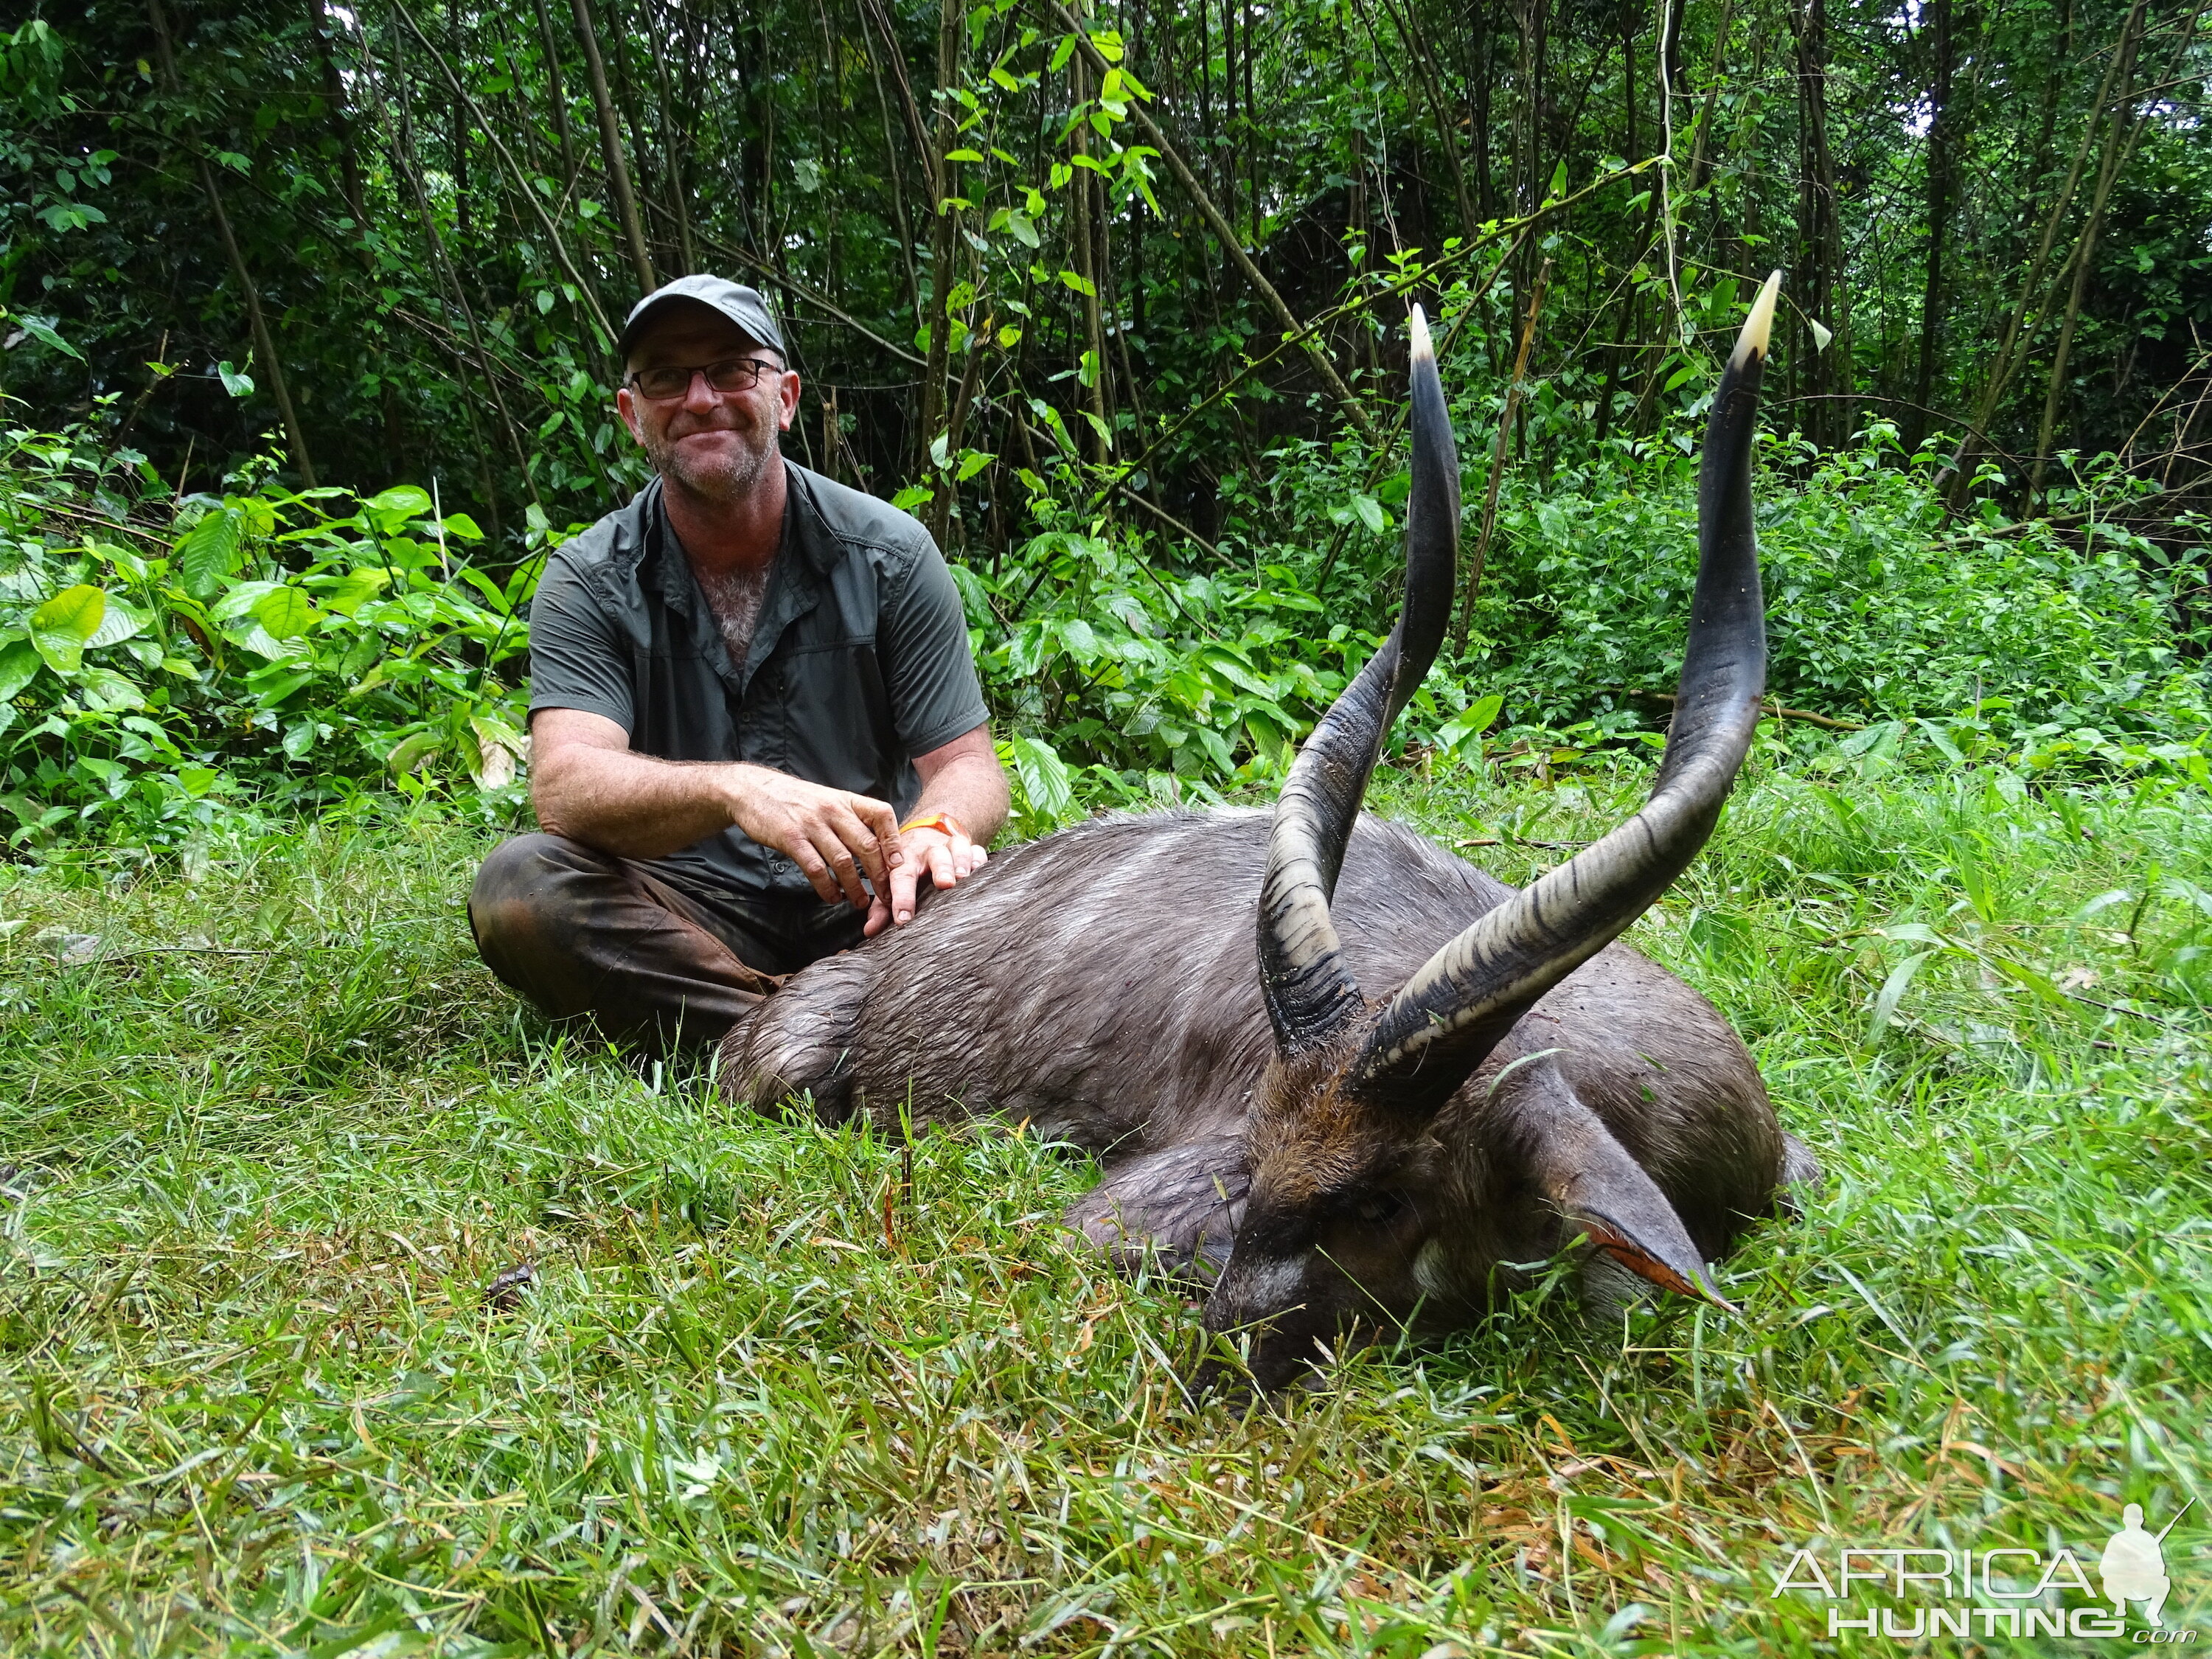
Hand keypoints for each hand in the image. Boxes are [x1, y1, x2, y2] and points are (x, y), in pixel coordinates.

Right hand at [721, 766, 902, 910]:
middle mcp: (832, 810)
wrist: (754, 790)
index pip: (882, 815)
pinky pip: (816, 869)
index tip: (899, 865)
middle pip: (867, 845)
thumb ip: (851, 819)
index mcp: (846, 800)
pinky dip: (827, 887)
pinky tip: (832, 897)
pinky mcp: (792, 839)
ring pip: (844, 861)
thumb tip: (880, 846)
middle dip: (880, 875)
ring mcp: (812, 824)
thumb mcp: (829, 800)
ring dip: (855, 887)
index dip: (894, 841)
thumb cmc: (796, 800)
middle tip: (886, 896)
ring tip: (860, 902)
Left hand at [864, 819, 987, 935]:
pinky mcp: (969, 847)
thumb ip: (882, 907)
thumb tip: (870, 930)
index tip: (903, 919)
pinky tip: (981, 870)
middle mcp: (927, 851)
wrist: (925, 836)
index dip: (901, 897)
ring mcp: (949, 847)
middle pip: (934, 856)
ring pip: (958, 847)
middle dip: (940, 869)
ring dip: (961, 862)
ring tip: (963, 878)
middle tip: (945, 884)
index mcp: (905, 860)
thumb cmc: (909, 867)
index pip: (901, 876)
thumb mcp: (892, 883)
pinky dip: (979, 859)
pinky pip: (977, 850)